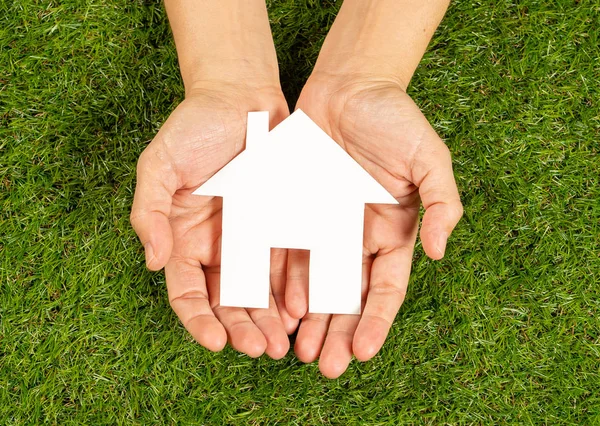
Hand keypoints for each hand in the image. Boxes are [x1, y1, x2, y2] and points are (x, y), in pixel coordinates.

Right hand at [131, 82, 297, 358]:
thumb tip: (152, 260)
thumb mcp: (159, 164)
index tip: (216, 342)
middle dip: (241, 328)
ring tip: (284, 344)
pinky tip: (302, 311)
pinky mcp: (280, 224)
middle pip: (226, 300)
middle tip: (261, 350)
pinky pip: (287, 263)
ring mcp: (250, 237)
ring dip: (268, 320)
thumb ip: (150, 212)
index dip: (198, 320)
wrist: (241, 95)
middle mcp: (216, 245)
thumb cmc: (195, 126)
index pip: (187, 291)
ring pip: (259, 290)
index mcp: (182, 237)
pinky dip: (292, 290)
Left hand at [289, 75, 462, 376]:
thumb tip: (440, 253)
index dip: (375, 321)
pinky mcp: (296, 212)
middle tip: (326, 367)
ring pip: (316, 285)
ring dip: (309, 320)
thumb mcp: (429, 158)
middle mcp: (358, 237)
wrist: (348, 87)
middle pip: (348, 297)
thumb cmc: (393, 119)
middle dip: (339, 333)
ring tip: (300, 352)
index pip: (385, 289)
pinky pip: (288, 254)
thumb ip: (441, 204)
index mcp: (393, 232)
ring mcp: (325, 227)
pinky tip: (278, 311)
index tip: (363, 351)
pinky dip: (284, 285)